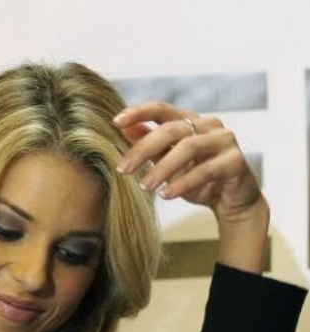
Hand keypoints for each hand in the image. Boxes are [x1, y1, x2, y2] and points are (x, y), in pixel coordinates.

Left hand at [113, 101, 268, 272]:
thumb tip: (124, 129)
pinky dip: (183, 183)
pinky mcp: (236, 161)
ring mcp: (225, 140)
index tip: (115, 122)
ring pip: (189, 147)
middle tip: (122, 170)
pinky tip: (166, 195)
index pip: (162, 109)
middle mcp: (209, 125)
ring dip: (162, 168)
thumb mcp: (168, 162)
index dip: (139, 112)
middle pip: (171, 129)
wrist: (231, 202)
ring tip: (144, 186)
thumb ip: (150, 144)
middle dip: (143, 149)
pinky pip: (206, 170)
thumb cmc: (197, 180)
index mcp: (190, 121)